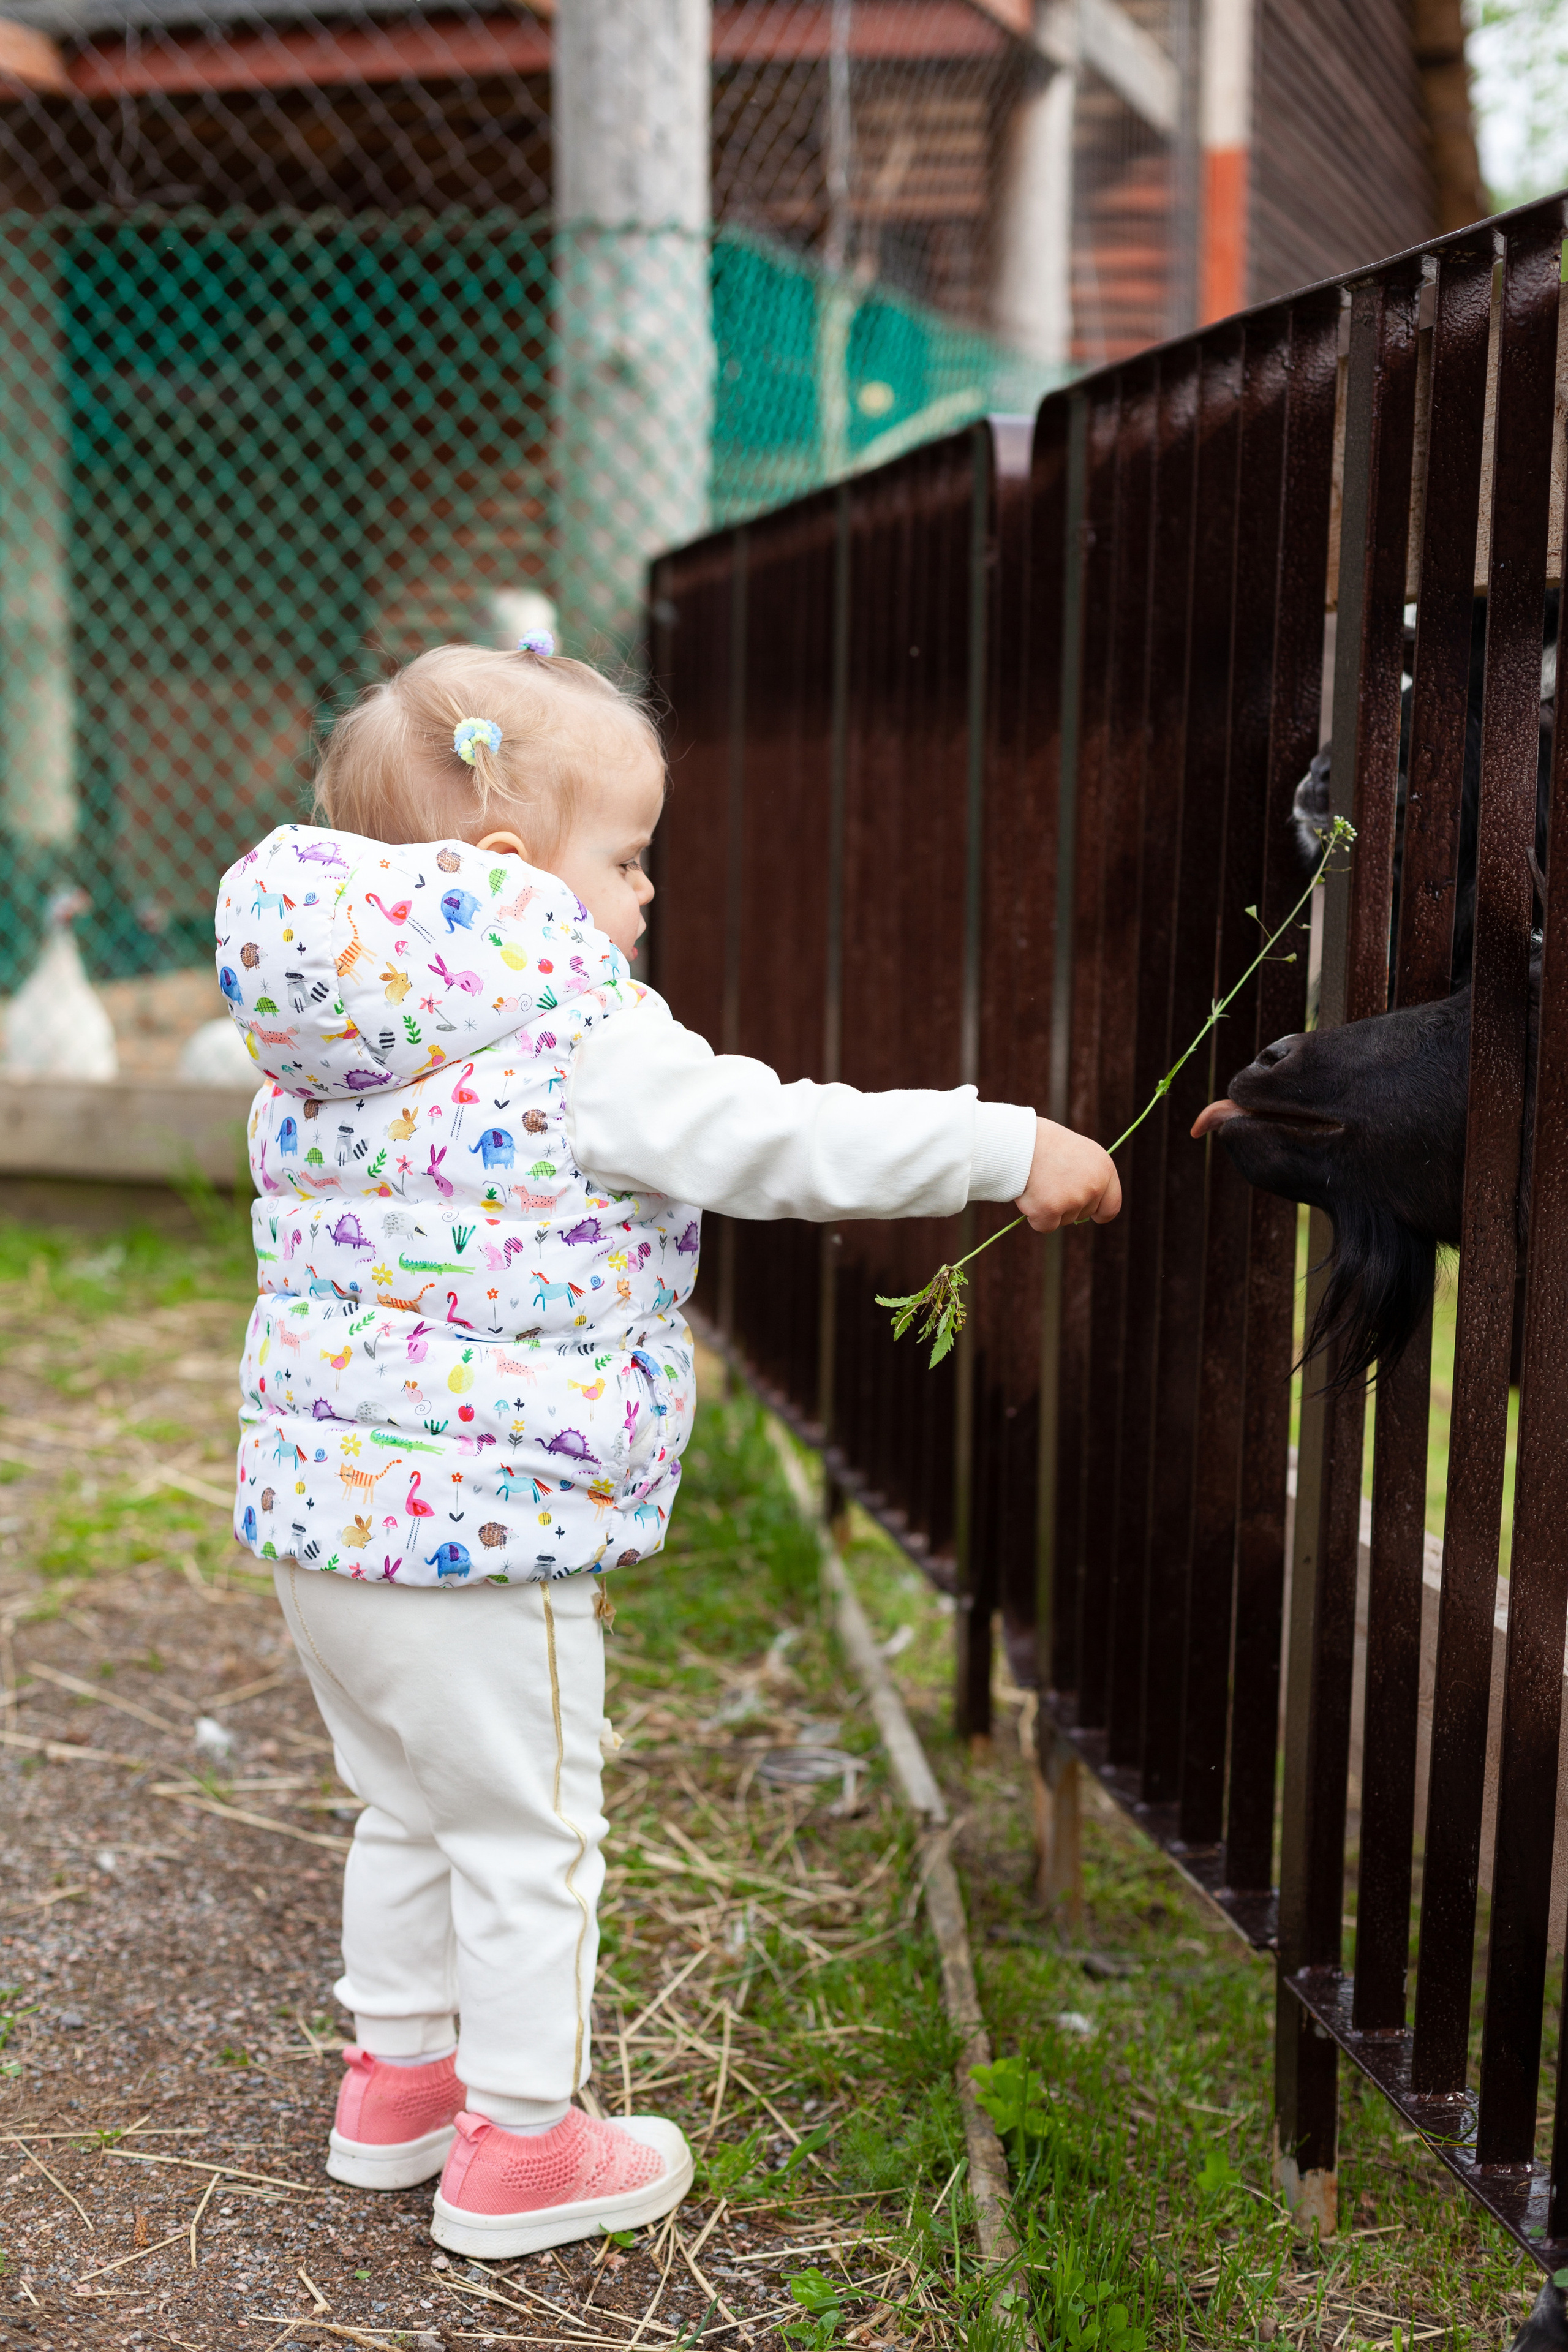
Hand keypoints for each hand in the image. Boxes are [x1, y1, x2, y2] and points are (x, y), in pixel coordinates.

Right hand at [1014, 1117, 1120, 1231]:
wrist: (1020, 1140)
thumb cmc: (1045, 1143)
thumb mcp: (1079, 1153)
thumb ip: (1088, 1178)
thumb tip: (1082, 1208)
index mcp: (1104, 1169)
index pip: (1111, 1206)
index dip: (1099, 1212)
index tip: (1093, 1215)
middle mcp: (1094, 1186)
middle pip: (1082, 1214)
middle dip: (1065, 1205)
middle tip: (1049, 1181)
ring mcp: (1073, 1199)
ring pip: (1063, 1220)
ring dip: (1048, 1207)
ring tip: (1038, 1182)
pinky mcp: (1050, 1210)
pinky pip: (1044, 1225)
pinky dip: (1034, 1215)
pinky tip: (1029, 1194)